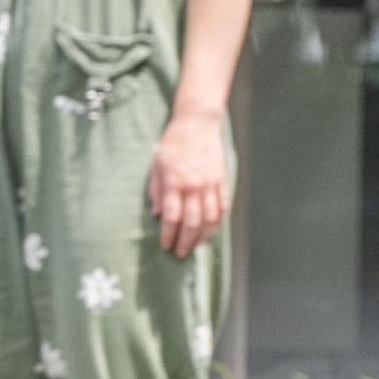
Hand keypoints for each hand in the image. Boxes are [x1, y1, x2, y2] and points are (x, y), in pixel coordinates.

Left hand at [146, 111, 232, 258]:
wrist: (197, 124)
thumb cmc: (173, 144)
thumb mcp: (156, 165)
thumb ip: (156, 191)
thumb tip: (157, 215)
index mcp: (175, 182)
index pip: (172, 217)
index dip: (168, 235)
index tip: (165, 247)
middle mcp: (194, 186)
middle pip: (192, 223)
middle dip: (185, 242)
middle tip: (180, 254)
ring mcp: (211, 184)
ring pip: (210, 219)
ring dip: (202, 237)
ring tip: (194, 247)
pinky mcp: (222, 181)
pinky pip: (222, 207)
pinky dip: (217, 223)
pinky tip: (210, 232)